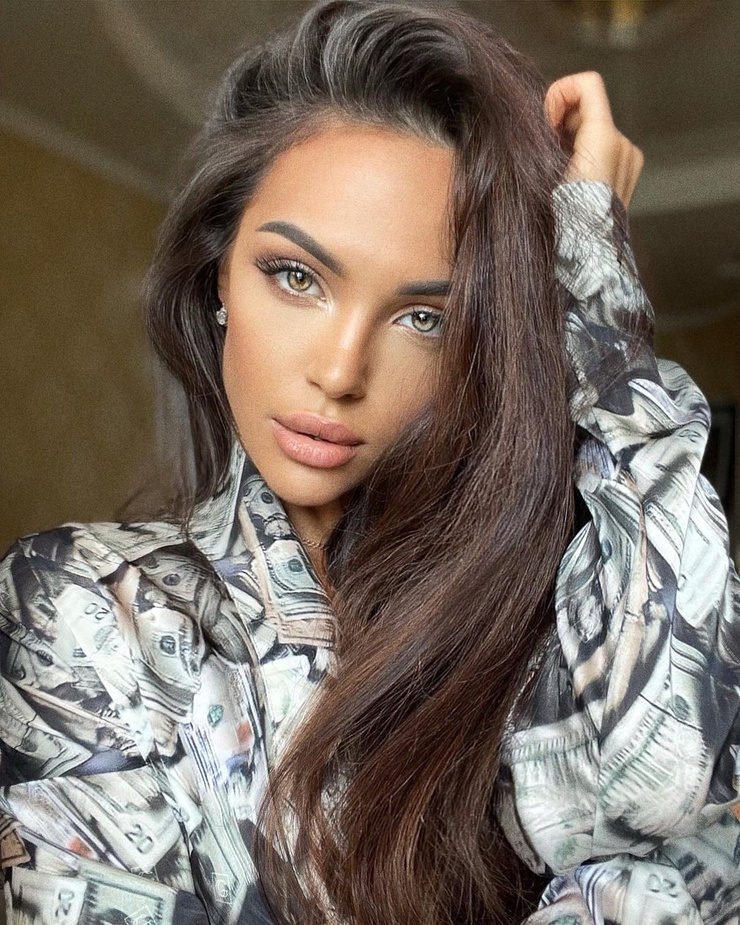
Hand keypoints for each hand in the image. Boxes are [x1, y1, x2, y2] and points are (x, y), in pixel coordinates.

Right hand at [545, 71, 643, 209]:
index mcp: (605, 139)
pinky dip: (581, 154)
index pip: (586, 84)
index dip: (558, 94)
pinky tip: (569, 180)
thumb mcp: (542, 169)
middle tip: (545, 150)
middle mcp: (623, 145)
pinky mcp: (626, 175)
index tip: (544, 123)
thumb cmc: (562, 221)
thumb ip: (547, 132)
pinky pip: (600, 149)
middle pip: (587, 108)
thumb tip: (545, 117)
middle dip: (561, 122)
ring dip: (569, 140)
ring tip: (556, 170)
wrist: (586, 261)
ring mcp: (628, 161)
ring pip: (592, 130)